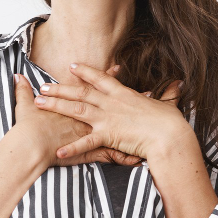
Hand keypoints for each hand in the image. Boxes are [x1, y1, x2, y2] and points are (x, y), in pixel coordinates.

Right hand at [13, 68, 142, 168]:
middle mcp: (88, 115)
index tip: (118, 67)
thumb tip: (16, 77)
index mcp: (76, 104)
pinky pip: (112, 154)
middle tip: (147, 91)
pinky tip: (137, 160)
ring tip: (152, 125)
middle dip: (131, 98)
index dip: (107, 76)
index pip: (94, 86)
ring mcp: (92, 132)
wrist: (30, 145)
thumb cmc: (28, 127)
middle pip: (114, 104)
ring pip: (119, 129)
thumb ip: (22, 92)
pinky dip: (124, 157)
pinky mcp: (91, 149)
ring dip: (135, 127)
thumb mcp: (24, 105)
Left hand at [33, 62, 188, 161]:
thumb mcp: (168, 104)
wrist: (170, 136)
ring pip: (76, 109)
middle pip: (80, 92)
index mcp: (123, 94)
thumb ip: (169, 95)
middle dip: (60, 88)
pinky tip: (57, 150)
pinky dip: (71, 147)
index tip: (72, 66)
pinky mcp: (108, 135)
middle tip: (43, 86)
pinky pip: (85, 142)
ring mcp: (107, 118)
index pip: (100, 79)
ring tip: (38, 102)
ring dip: (55, 105)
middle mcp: (111, 103)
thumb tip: (179, 84)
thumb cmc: (170, 123)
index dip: (85, 72)